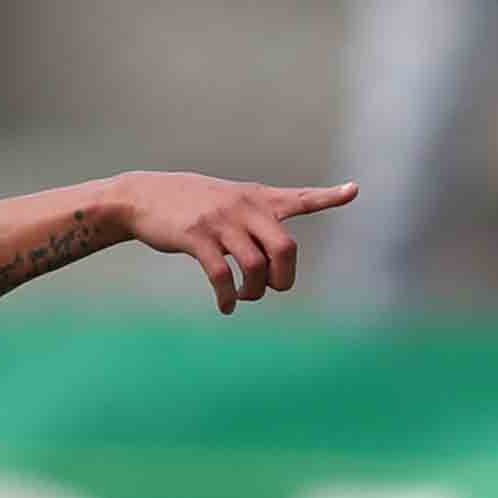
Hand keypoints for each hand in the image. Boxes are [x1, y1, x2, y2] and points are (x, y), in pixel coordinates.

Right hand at [111, 171, 358, 315]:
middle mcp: (245, 207)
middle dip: (284, 277)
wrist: (143, 196)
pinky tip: (225, 307)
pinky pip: (221, 275)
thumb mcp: (227, 199)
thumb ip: (255, 218)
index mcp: (257, 199)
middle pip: (285, 248)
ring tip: (243, 298)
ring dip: (254, 291)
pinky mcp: (196, 237)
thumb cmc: (188, 203)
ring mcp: (221, 222)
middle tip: (273, 289)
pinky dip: (226, 297)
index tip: (354, 190)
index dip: (329, 196)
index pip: (300, 198)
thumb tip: (274, 255)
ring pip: (255, 265)